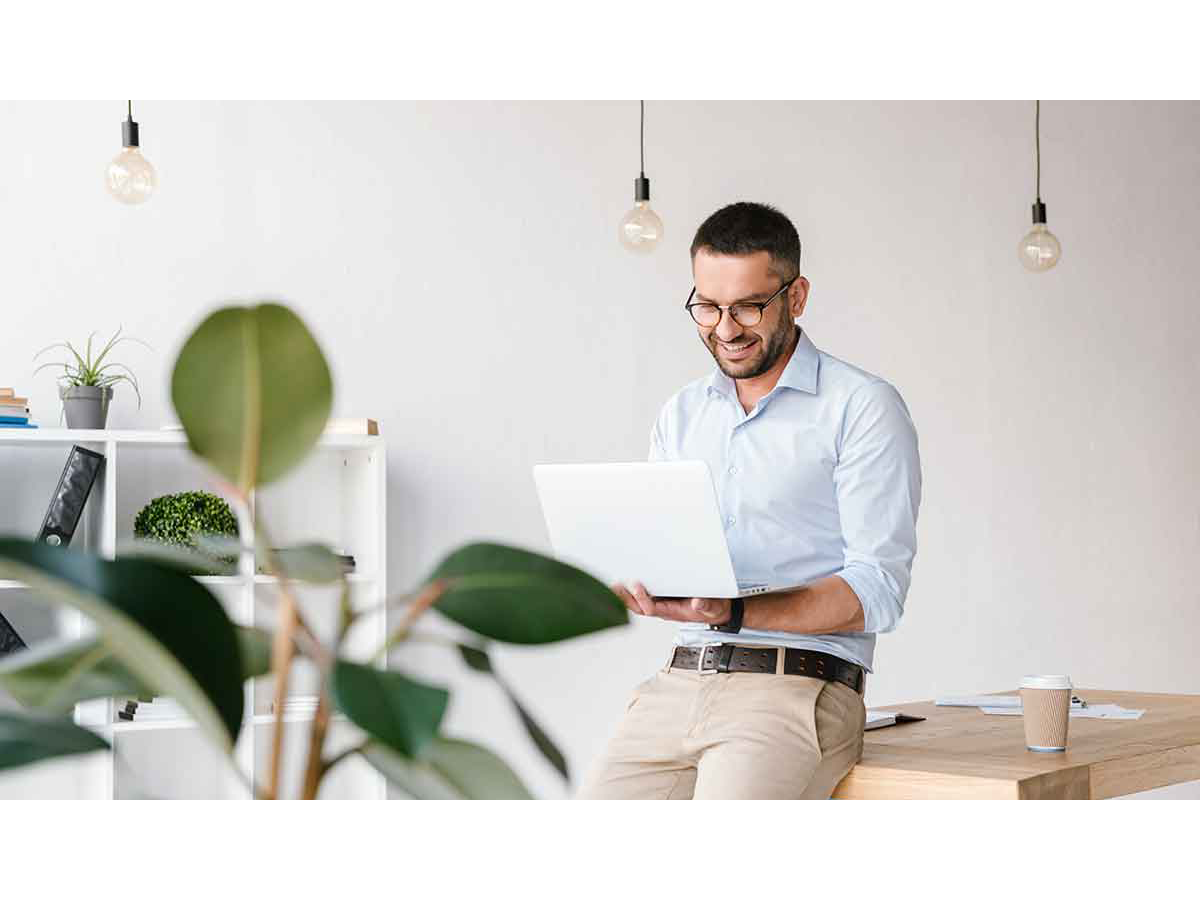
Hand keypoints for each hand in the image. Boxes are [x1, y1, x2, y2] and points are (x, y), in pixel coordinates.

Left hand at [612, 581, 730, 624]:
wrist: (716, 609)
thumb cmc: (713, 608)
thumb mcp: (713, 607)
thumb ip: (706, 606)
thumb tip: (698, 603)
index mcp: (673, 612)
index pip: (652, 608)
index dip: (643, 598)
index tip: (637, 585)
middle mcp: (664, 609)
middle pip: (639, 607)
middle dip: (626, 598)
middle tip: (615, 586)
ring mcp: (662, 605)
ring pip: (638, 604)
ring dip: (625, 596)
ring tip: (613, 585)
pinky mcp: (662, 598)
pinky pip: (643, 598)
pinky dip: (632, 593)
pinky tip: (623, 585)